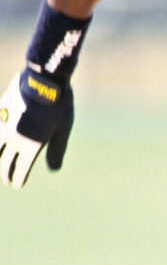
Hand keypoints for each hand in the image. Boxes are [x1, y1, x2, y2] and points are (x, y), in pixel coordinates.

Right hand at [0, 69, 73, 187]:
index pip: (21, 170)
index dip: (18, 179)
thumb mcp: (62, 129)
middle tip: (7, 179)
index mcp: (31, 146)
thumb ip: (56, 150)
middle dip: (6, 174)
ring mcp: (3, 126)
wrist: (43, 79)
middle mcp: (14, 139)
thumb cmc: (58, 106)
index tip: (17, 185)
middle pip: (5, 164)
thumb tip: (53, 169)